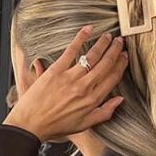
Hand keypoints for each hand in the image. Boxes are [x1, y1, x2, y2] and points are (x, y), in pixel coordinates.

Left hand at [4, 28, 126, 141]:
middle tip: (120, 42)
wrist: (30, 124)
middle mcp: (84, 88)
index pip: (112, 78)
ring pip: (92, 56)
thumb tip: (119, 100)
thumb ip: (104, 113)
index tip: (124, 57)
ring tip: (108, 36)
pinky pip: (71, 51)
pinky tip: (88, 30)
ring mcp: (70, 78)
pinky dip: (81, 38)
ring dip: (103, 43)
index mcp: (92, 100)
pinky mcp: (56, 71)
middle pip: (105, 64)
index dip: (121, 65)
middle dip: (115, 51)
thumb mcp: (83, 125)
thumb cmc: (55, 126)